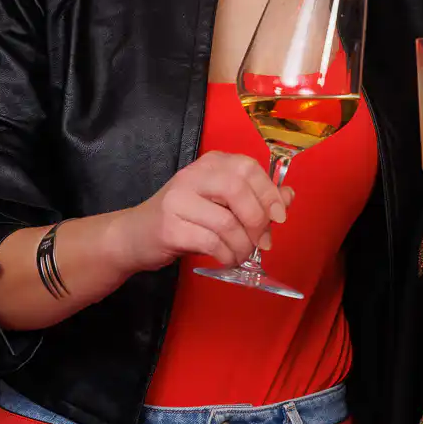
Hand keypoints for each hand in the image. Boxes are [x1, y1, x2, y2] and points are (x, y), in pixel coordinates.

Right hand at [115, 152, 291, 270]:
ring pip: (226, 221)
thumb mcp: (220, 203)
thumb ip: (254, 198)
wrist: (135, 236)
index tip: (279, 217)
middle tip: (262, 242)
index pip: (248, 168)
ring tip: (241, 255)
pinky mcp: (170, 228)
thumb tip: (287, 197)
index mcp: (210, 164)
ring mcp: (178, 200)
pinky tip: (226, 259)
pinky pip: (211, 243)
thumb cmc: (184, 218)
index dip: (269, 193)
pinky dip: (226, 255)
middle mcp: (193, 176)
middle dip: (257, 221)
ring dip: (242, 246)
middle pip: (238, 189)